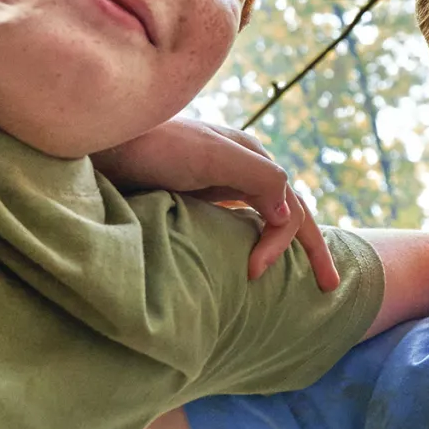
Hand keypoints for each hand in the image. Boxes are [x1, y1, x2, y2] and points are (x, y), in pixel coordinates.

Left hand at [94, 117, 331, 287]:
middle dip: (312, 248)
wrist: (97, 141)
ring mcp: (215, 181)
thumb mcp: (210, 156)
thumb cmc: (151, 147)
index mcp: (251, 157)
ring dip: (281, 244)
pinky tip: (242, 257)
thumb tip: (288, 215)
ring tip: (290, 277)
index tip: (252, 274)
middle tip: (331, 287)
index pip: (291, 209)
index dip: (284, 244)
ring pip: (263, 217)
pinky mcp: (191, 193)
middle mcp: (239, 168)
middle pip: (289, 212)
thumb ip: (258, 177)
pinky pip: (233, 219)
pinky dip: (248, 239)